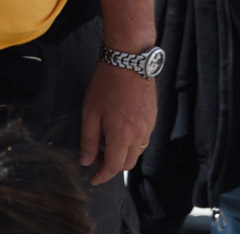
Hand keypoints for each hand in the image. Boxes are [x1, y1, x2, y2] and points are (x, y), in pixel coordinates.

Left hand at [80, 61, 156, 183]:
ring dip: (122, 153)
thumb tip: (86, 161)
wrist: (129, 60)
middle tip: (96, 156)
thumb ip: (88, 139)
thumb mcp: (90, 111)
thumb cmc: (106, 83)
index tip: (93, 179)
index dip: (102, 176)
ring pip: (137, 152)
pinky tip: (120, 129)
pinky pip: (143, 139)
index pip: (113, 167)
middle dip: (111, 165)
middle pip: (127, 163)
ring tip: (106, 141)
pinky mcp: (153, 117)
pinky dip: (131, 142)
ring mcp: (149, 126)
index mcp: (121, 135)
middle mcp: (139, 135)